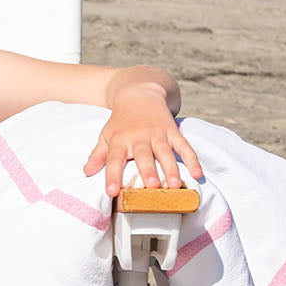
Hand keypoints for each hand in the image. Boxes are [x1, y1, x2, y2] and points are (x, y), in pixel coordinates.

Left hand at [83, 92, 203, 196]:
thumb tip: (86, 172)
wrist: (140, 94)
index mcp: (120, 140)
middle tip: (152, 187)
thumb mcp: (106, 136)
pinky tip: (198, 174)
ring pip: (166, 152)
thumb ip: (98, 155)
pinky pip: (184, 146)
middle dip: (148, 170)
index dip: (112, 175)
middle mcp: (139, 137)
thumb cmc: (121, 122)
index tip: (112, 192)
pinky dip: (192, 159)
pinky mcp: (173, 131)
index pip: (114, 159)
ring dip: (171, 168)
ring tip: (175, 185)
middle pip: (144, 155)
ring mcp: (158, 133)